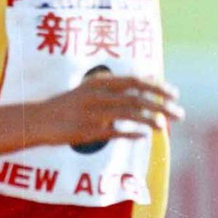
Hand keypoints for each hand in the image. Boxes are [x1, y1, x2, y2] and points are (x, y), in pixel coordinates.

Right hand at [34, 74, 183, 147]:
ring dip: (150, 120)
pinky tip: (144, 136)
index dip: (157, 86)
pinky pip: (114, 132)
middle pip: (137, 97)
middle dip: (161, 105)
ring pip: (129, 115)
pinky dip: (131, 134)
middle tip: (179, 113)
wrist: (39, 120)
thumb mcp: (92, 89)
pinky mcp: (87, 131)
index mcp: (100, 82)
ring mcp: (92, 113)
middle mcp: (98, 94)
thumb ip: (116, 87)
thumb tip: (148, 83)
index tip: (174, 93)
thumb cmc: (69, 104)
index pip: (136, 81)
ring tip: (164, 126)